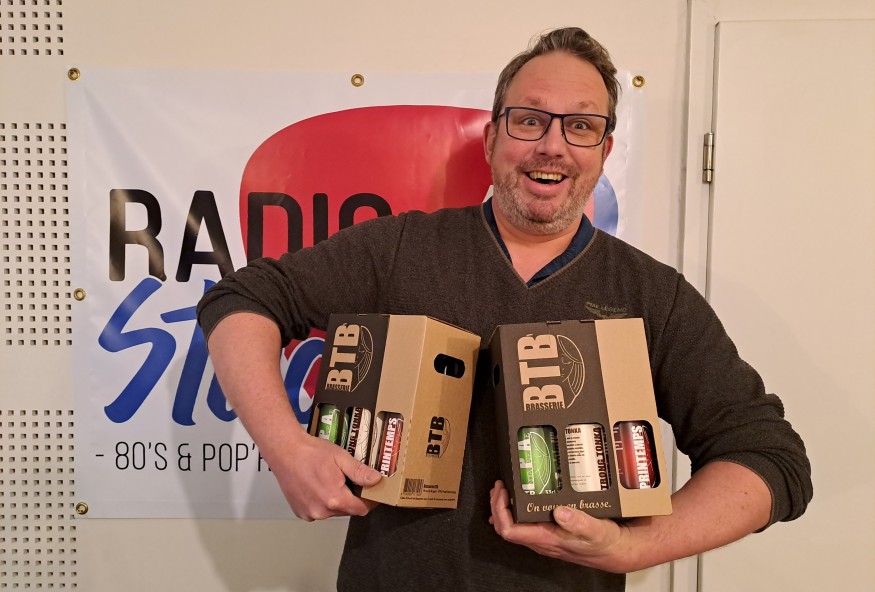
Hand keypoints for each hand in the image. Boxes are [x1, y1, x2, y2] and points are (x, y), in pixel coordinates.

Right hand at [270, 431, 382, 520]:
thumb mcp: (340, 458)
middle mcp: (322, 511)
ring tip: (333, 481)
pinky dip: (323, 502)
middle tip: (351, 480)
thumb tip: (376, 480)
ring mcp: (309, 513)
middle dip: (353, 498)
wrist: (285, 451)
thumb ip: (359, 472)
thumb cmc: (311, 452)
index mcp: (334, 499)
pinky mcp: (300, 512)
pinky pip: (319, 511)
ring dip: (337, 500)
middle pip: (348, 510)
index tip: (373, 492)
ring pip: (333, 511)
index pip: (362, 509)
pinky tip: (319, 486)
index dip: (371, 501)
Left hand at [488, 480, 634, 572]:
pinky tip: (517, 500)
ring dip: (504, 508)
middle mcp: (541, 540)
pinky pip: (524, 523)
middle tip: (499, 485)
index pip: (510, 531)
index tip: (503, 492)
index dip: (501, 511)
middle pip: (506, 527)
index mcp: (547, 539)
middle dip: (497, 506)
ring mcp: (543, 537)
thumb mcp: (596, 530)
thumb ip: (579, 522)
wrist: (615, 551)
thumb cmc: (604, 543)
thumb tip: (560, 512)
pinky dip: (516, 510)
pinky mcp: (549, 532)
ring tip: (503, 489)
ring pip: (513, 526)